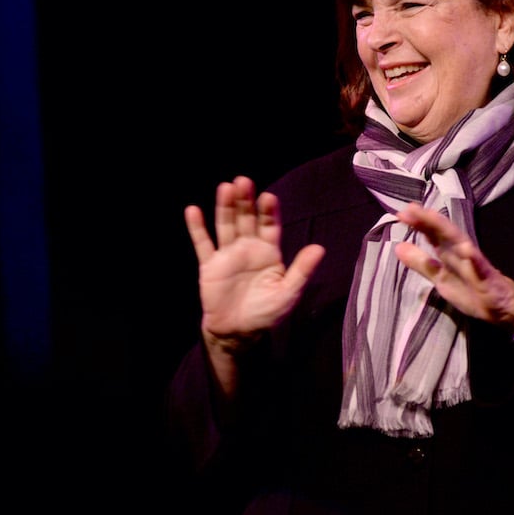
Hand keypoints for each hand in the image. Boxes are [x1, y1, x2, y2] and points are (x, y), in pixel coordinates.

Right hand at [184, 176, 324, 353]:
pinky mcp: (210, 265)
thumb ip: (302, 270)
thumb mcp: (288, 293)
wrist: (238, 333)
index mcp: (268, 252)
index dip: (268, 212)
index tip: (269, 197)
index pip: (269, 226)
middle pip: (246, 219)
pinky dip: (197, 228)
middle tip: (244, 181)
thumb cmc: (266, 313)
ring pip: (226, 226)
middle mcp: (248, 248)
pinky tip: (193, 210)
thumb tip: (320, 248)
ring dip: (225, 207)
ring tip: (225, 187)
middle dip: (245, 201)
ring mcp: (228, 254)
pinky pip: (203, 244)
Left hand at [393, 202, 513, 329]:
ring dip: (446, 231)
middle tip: (410, 208)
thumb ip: (421, 263)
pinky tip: (466, 249)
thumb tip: (398, 247)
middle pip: (443, 233)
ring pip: (460, 243)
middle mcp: (461, 253)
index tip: (401, 213)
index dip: (418, 224)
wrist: (504, 309)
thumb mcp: (440, 279)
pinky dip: (473, 258)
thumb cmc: (471, 291)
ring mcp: (475, 263)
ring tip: (431, 218)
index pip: (433, 235)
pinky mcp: (488, 277)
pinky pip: (480, 266)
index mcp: (449, 254)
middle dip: (428, 220)